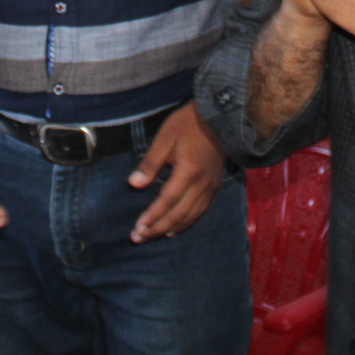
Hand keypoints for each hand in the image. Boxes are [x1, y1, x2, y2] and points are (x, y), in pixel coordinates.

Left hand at [128, 102, 226, 242]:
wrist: (220, 116)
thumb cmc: (188, 123)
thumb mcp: (165, 136)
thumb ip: (150, 162)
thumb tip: (134, 184)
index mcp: (189, 171)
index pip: (168, 200)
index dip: (152, 216)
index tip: (137, 228)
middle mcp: (202, 184)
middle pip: (179, 214)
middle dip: (158, 228)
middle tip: (139, 237)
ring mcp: (211, 187)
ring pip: (190, 216)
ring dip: (170, 228)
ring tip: (152, 236)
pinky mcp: (215, 187)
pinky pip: (200, 211)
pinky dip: (186, 223)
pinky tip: (174, 229)